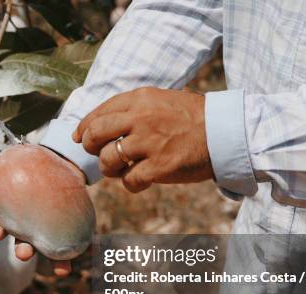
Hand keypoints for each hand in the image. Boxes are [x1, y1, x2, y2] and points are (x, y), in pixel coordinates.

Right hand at [0, 157, 74, 276]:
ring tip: (62, 269)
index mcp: (10, 217)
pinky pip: (77, 234)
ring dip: (55, 260)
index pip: (0, 227)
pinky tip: (89, 251)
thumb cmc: (18, 163)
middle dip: (24, 252)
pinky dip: (84, 245)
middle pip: (26, 243)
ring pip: (52, 246)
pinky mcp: (70, 220)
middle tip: (24, 253)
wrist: (51, 152)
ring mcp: (50, 224)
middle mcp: (29, 226)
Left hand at [73, 87, 213, 192]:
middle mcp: (141, 118)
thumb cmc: (192, 118)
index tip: (79, 137)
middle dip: (90, 147)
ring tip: (123, 168)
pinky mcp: (159, 166)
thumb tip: (97, 124)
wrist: (226, 132)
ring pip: (107, 160)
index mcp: (140, 99)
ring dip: (109, 168)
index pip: (98, 112)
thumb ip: (132, 109)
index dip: (83, 127)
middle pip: (95, 134)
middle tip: (98, 153)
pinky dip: (130, 183)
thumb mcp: (160, 101)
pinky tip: (140, 179)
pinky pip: (129, 181)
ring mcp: (150, 143)